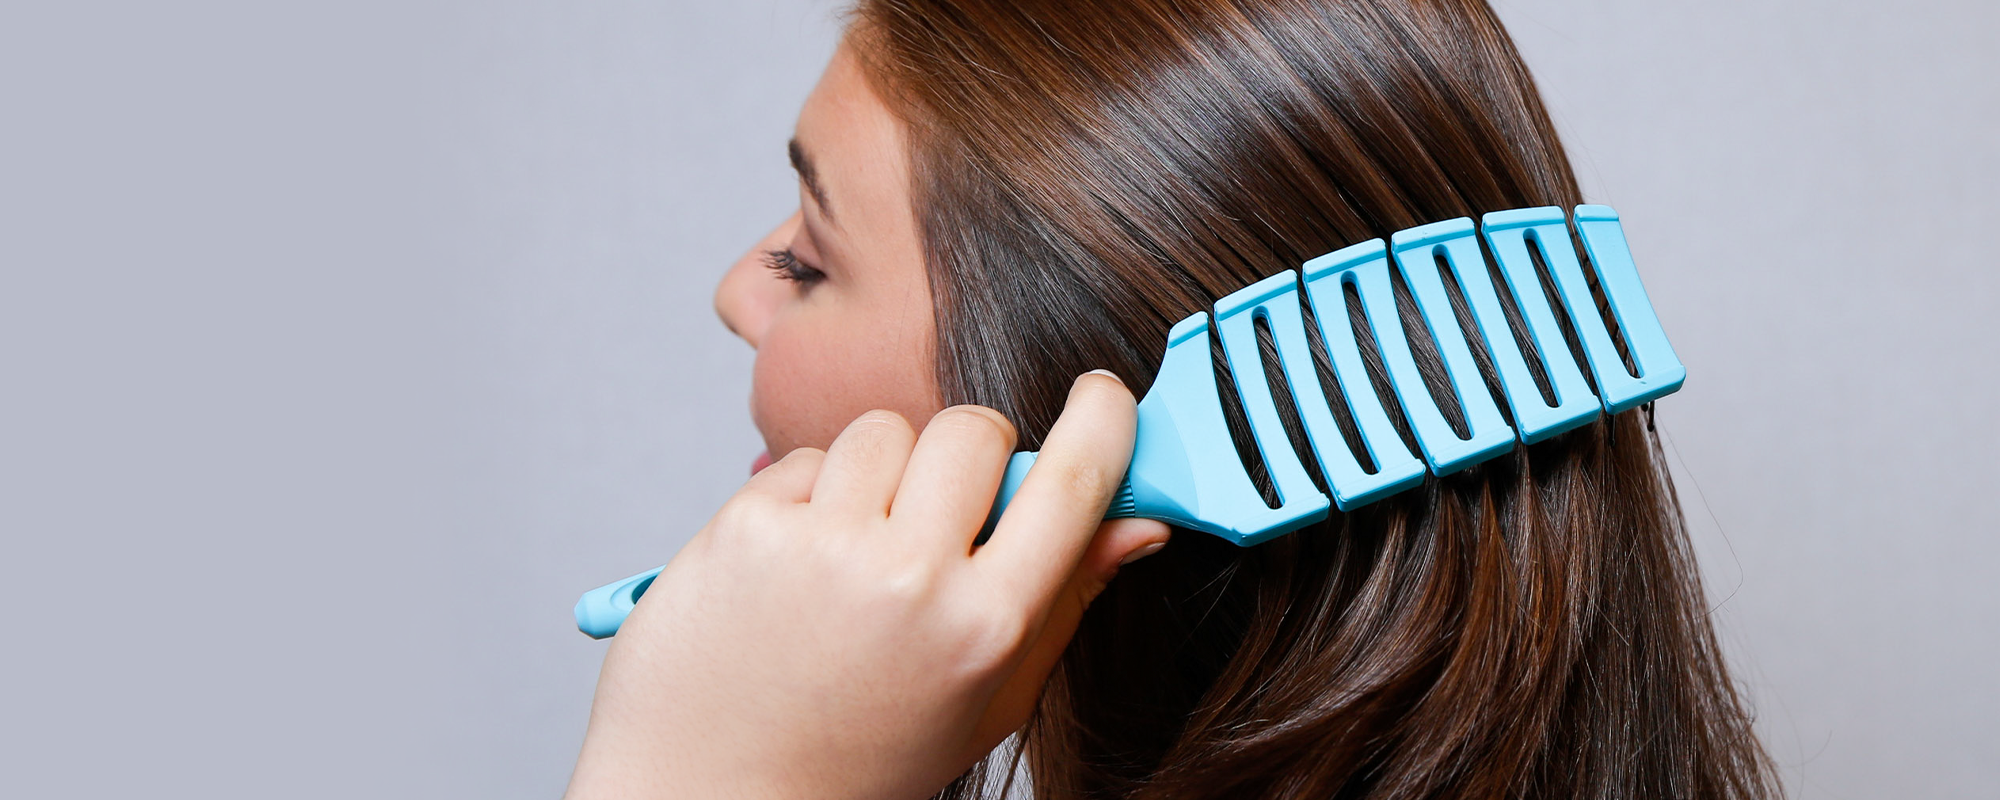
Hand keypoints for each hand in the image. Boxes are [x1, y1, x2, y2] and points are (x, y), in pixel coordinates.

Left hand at [564, 370, 1172, 799]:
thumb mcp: (985, 700)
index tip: (1102, 393)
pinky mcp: (748, 526)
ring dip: (884, 470)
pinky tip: (798, 566)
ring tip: (859, 547)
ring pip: (886, 429)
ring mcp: (823, 547)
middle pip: (975, 431)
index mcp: (985, 626)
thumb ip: (1064, 604)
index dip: (1103, 419)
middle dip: (972, 453)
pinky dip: (810, 496)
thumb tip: (1140, 524)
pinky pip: (807, 458)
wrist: (714, 794)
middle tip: (947, 507)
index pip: (1074, 481)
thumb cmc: (860, 758)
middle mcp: (908, 579)